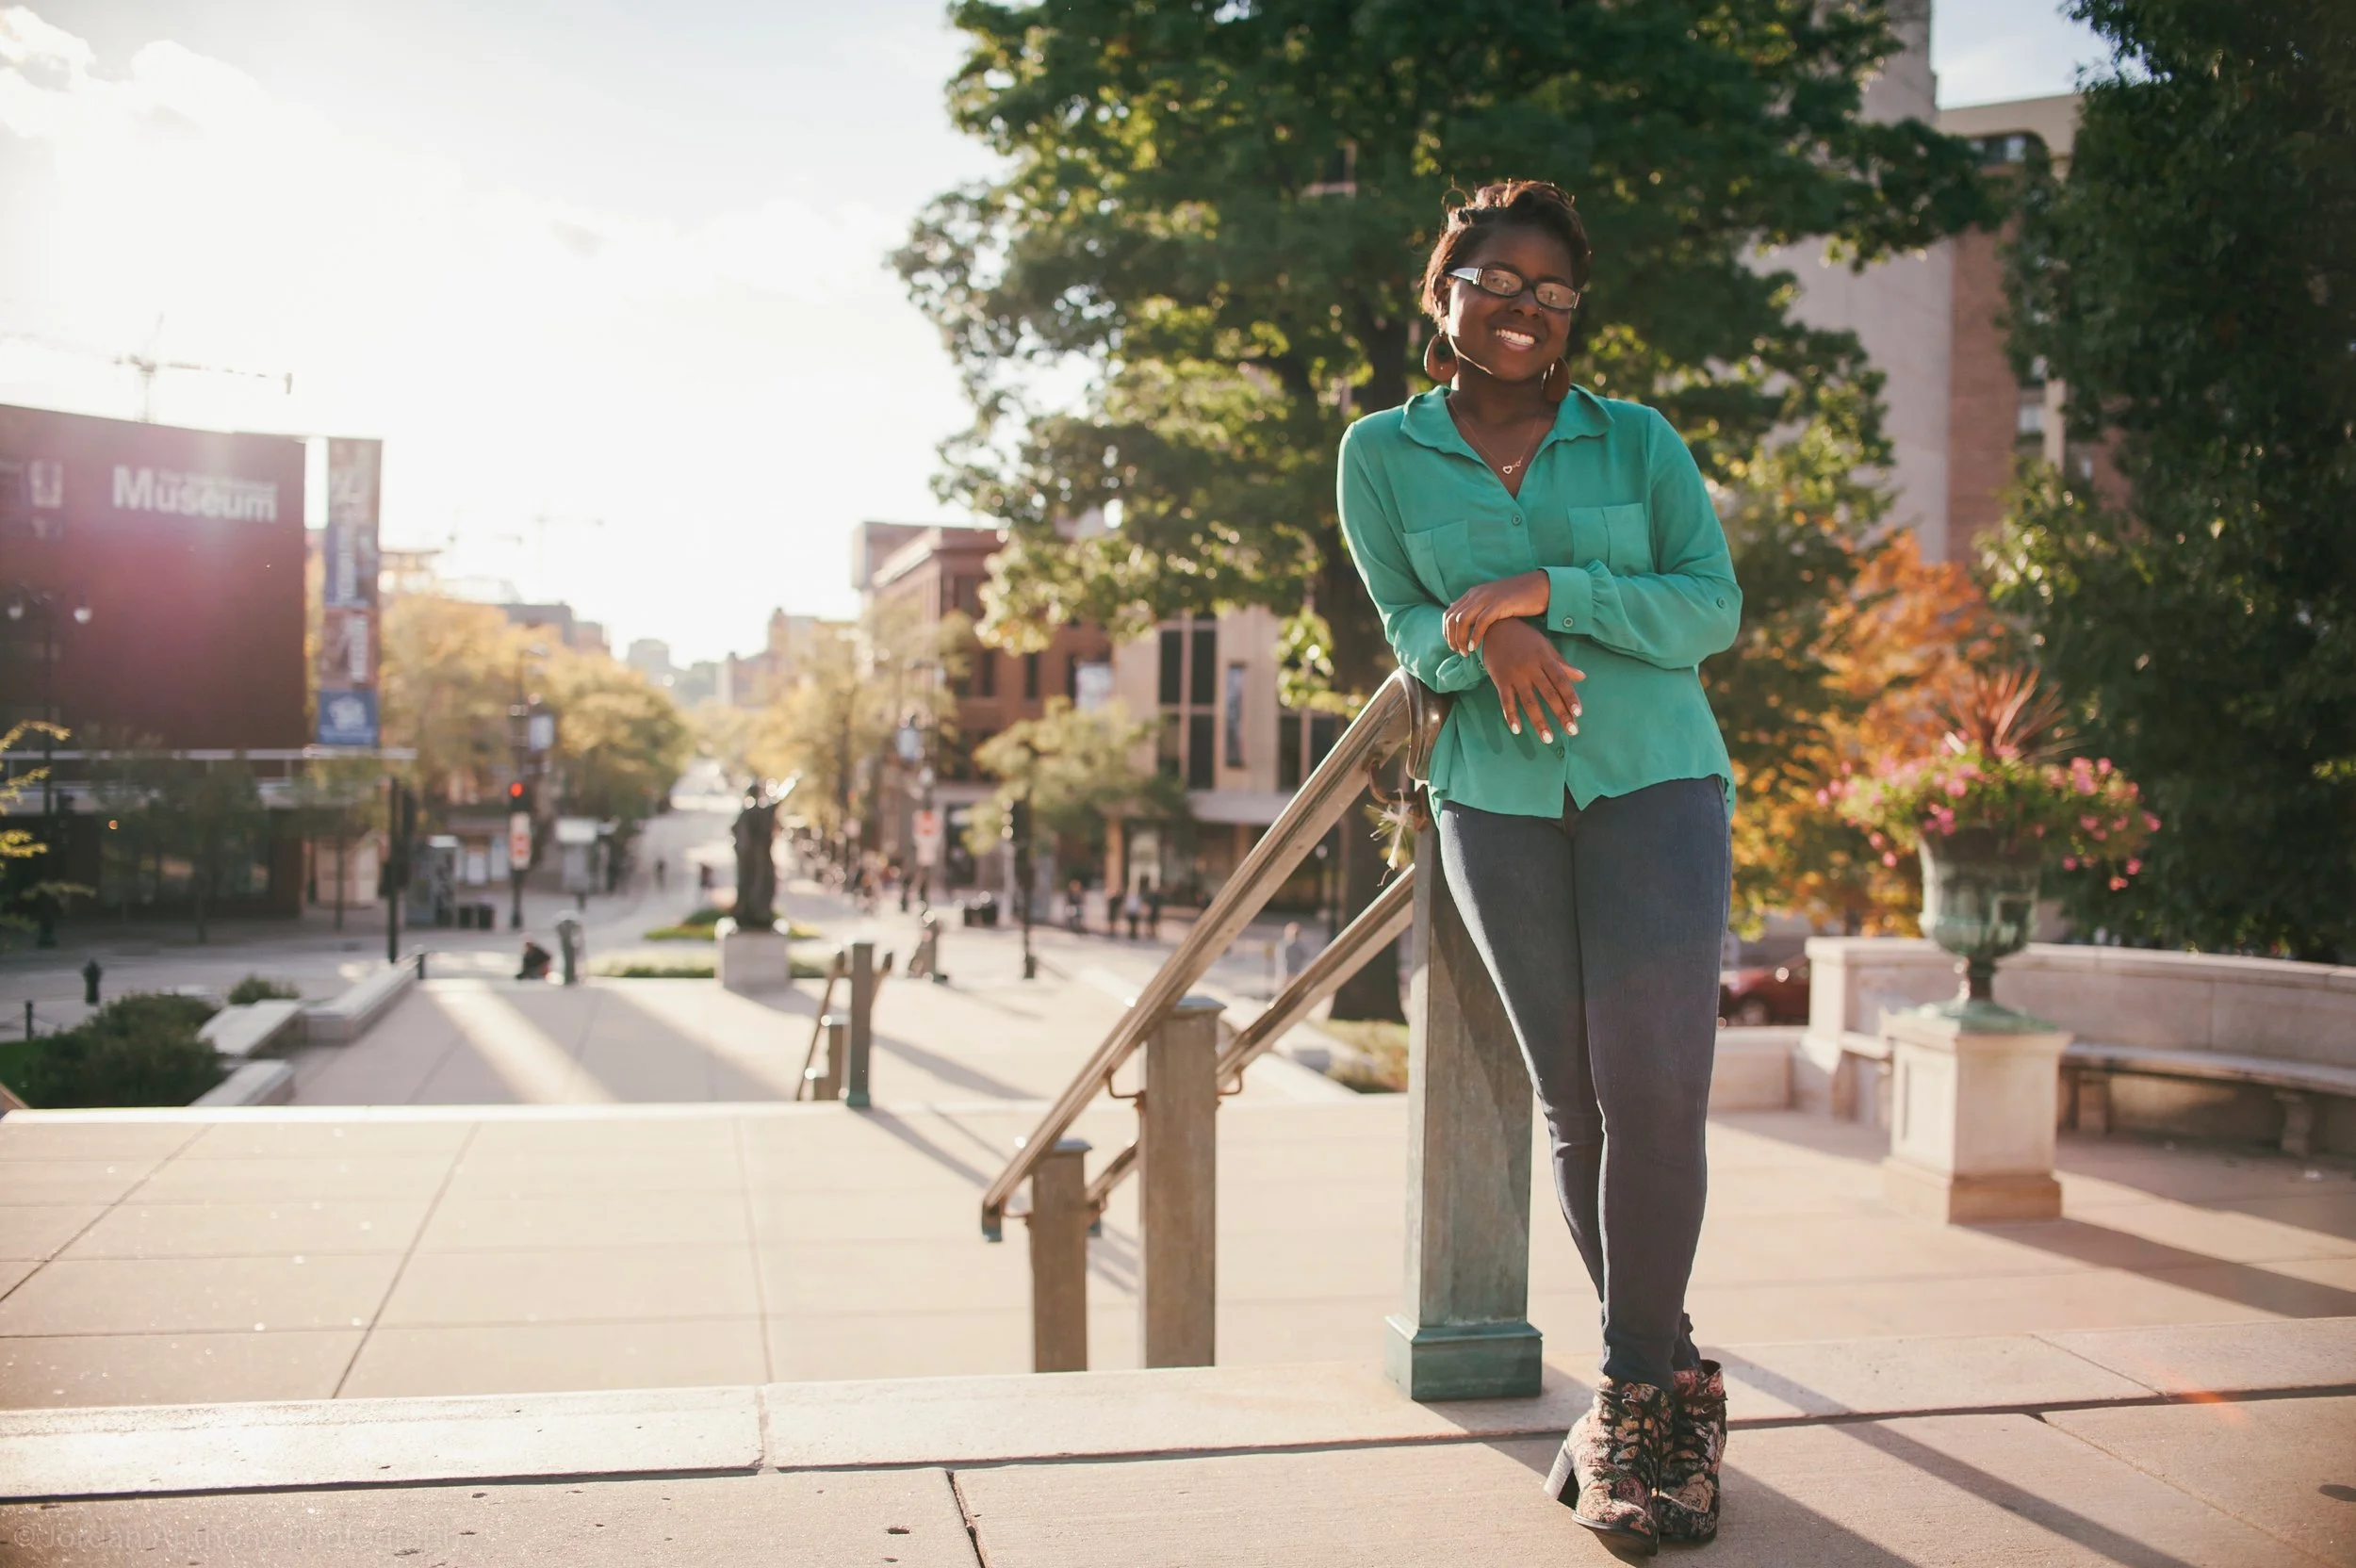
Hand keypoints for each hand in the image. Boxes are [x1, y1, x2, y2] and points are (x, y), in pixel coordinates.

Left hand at [1443, 571, 1548, 655]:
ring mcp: (1487, 597)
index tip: (1452, 645)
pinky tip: (1474, 647)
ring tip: (1465, 652)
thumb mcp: (1494, 601)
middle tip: (1457, 651)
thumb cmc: (1519, 598)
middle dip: (1452, 637)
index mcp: (1473, 593)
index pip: (1449, 613)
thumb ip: (1478, 608)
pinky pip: (1480, 622)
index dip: (1446, 631)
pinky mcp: (1499, 603)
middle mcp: (1477, 593)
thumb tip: (1464, 620)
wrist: (1541, 587)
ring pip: (1462, 620)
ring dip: (1461, 639)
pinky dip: (1474, 636)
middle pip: (1453, 618)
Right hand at [1481, 620, 1583, 741]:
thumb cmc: (1523, 638)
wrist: (1494, 627)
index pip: (1561, 681)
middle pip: (1549, 694)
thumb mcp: (1545, 646)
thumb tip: (1582, 676)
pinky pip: (1506, 701)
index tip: (1578, 714)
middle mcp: (1531, 668)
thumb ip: (1562, 663)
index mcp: (1545, 659)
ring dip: (1539, 722)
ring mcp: (1515, 675)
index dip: (1570, 697)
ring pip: (1529, 702)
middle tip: (1572, 731)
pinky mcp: (1500, 680)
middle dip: (1561, 714)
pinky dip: (1511, 716)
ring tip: (1548, 739)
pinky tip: (1517, 730)